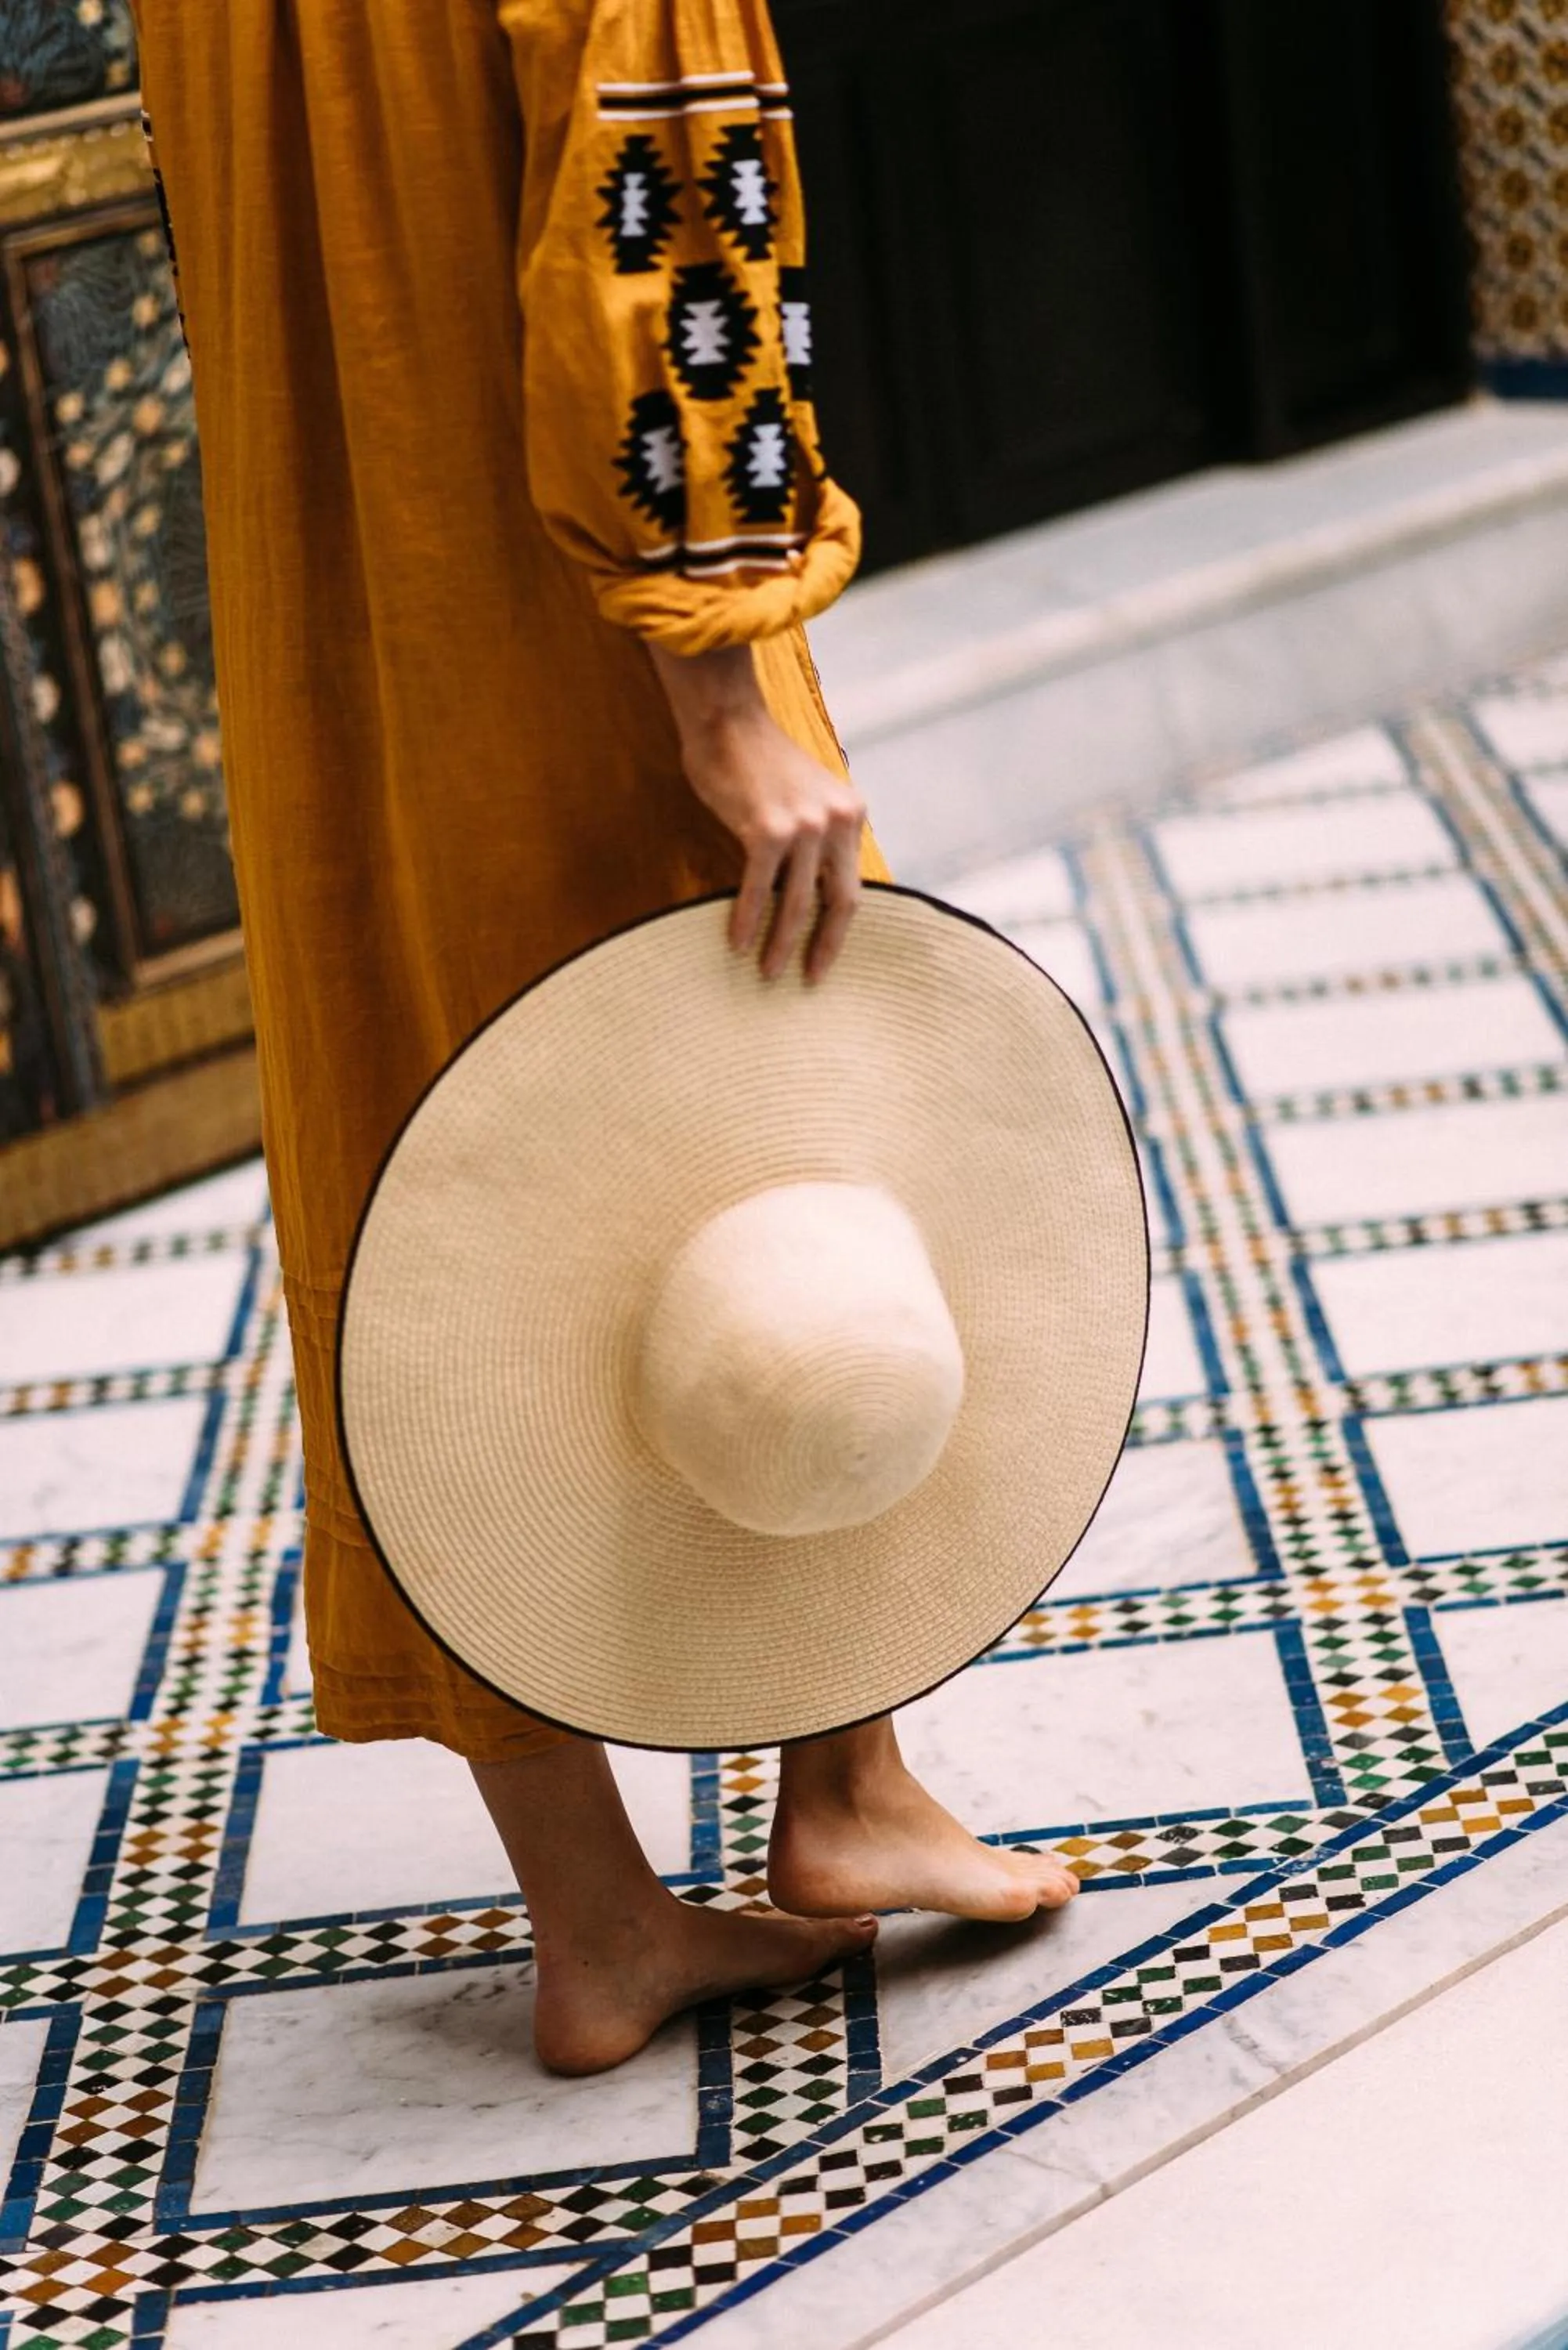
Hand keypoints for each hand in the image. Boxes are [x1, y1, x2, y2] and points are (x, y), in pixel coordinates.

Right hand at [647, 642, 865, 982]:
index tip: (823, 959)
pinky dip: (748, 920)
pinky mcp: (767, 829)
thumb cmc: (755, 759)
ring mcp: (804, 825)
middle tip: (808, 980)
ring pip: (798, 903)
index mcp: (851, 814)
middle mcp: (837, 821)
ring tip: (768, 972)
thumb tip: (805, 893)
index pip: (851, 886)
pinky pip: (759, 889)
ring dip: (781, 944)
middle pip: (839, 903)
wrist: (726, 717)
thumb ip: (814, 836)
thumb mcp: (805, 796)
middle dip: (823, 948)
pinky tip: (738, 945)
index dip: (839, 930)